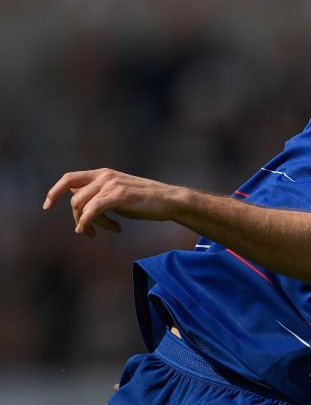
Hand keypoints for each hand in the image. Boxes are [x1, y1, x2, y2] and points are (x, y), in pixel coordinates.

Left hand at [42, 168, 182, 237]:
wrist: (169, 201)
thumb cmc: (145, 201)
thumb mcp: (118, 194)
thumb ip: (99, 194)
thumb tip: (78, 202)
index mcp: (103, 173)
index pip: (69, 178)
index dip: (54, 192)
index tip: (47, 206)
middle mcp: (105, 176)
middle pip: (74, 199)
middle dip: (78, 218)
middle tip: (91, 231)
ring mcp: (111, 184)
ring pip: (82, 206)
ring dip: (90, 223)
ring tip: (109, 229)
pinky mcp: (119, 195)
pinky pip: (92, 210)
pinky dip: (87, 222)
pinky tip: (90, 231)